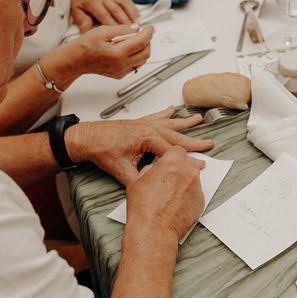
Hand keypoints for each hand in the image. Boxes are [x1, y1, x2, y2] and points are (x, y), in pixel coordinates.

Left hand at [65, 107, 212, 185]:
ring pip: (170, 123)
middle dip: (194, 141)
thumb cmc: (102, 149)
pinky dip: (166, 114)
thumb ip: (140, 180)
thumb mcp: (122, 170)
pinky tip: (172, 110)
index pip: (173, 152)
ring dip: (184, 122)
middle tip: (209, 143)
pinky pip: (157, 117)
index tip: (198, 165)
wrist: (87, 138)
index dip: (187, 160)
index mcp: (147, 138)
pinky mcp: (139, 123)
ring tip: (197, 119)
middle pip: (176, 136)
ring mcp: (144, 124)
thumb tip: (152, 187)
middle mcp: (148, 128)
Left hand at [70, 0, 139, 32]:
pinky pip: (127, 2)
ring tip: (137, 26)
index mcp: (93, 2)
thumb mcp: (76, 13)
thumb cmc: (79, 4)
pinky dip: (134, 9)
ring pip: (124, 5)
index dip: (112, 24)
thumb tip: (87, 32)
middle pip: (117, 10)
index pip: (104, 15)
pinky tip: (139, 18)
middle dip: (125, 22)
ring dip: (132, 15)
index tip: (119, 34)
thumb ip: (82, 22)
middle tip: (132, 32)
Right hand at [70, 24, 152, 77]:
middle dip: (147, 41)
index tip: (149, 28)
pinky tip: (128, 48)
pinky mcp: (120, 74)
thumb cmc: (85, 46)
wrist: (76, 60)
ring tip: (133, 40)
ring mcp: (121, 72)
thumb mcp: (103, 30)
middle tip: (143, 33)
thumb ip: (123, 29)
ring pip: (142, 60)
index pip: (141, 42)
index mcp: (117, 54)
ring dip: (143, 49)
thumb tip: (136, 28)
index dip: (148, 33)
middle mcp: (121, 65)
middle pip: (146, 53)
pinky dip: (136, 55)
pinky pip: (135, 65)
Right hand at [126, 146, 204, 241]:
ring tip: (170, 196)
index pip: (178, 150)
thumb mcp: (138, 180)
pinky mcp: (201, 201)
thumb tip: (156, 168)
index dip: (172, 157)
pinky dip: (188, 196)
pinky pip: (195, 193)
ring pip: (192, 179)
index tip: (169, 163)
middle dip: (180, 168)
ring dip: (184, 183)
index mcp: (172, 162)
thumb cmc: (143, 207)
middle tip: (169, 180)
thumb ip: (151, 168)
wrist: (154, 230)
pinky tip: (176, 205)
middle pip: (188, 163)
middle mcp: (188, 171)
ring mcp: (196, 186)